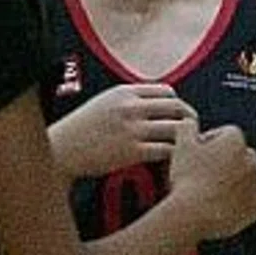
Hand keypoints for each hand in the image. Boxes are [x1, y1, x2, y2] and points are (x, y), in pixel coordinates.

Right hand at [51, 83, 189, 178]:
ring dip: (186, 140)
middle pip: (177, 108)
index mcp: (125, 92)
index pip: (167, 92)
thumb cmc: (82, 129)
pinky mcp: (132, 152)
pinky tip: (173, 162)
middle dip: (189, 120)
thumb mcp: (104, 103)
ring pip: (176, 129)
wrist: (62, 150)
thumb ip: (129, 101)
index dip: (178, 104)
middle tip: (193, 133)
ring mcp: (132, 129)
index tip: (179, 117)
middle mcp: (131, 107)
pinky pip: (166, 150)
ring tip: (187, 150)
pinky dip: (174, 156)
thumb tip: (156, 106)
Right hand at [164, 113, 255, 240]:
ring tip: (225, 190)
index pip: (228, 133)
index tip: (198, 152)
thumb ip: (188, 125)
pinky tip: (236, 208)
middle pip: (244, 155)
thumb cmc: (187, 176)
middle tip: (209, 172)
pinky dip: (251, 206)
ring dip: (245, 183)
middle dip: (230, 161)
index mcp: (235, 141)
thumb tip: (191, 120)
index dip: (212, 141)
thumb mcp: (181, 143)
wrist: (193, 213)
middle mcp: (251, 161)